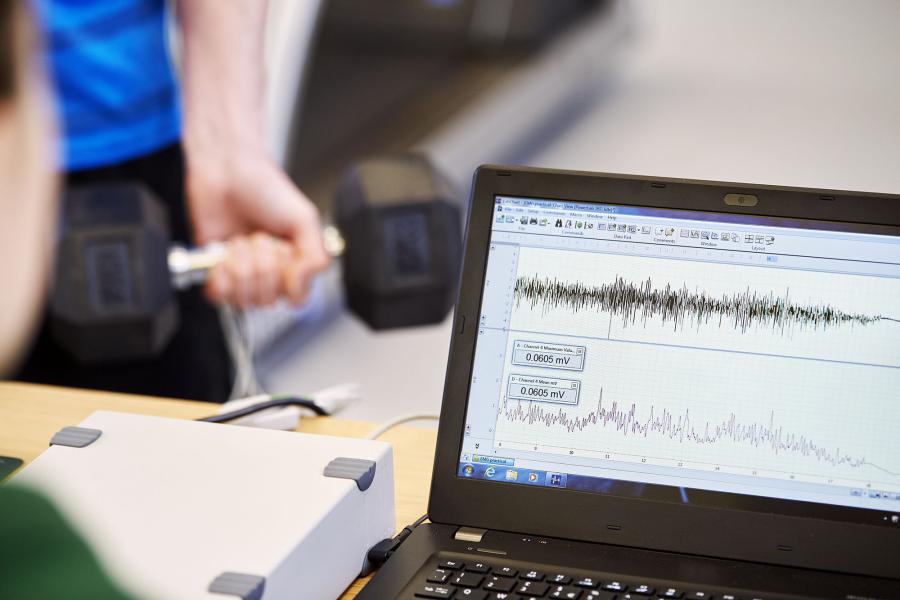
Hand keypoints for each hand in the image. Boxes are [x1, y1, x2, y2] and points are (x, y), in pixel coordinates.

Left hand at [186, 152, 329, 307]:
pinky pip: (219, 296)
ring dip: (240, 265)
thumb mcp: (305, 219)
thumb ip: (316, 257)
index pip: (296, 298)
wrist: (226, 171)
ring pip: (243, 298)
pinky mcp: (216, 271)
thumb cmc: (265, 188)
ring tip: (241, 240)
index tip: (285, 253)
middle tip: (260, 237)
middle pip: (268, 299)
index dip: (289, 281)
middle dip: (262, 265)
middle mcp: (270, 272)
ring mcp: (243, 273)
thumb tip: (301, 289)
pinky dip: (219, 275)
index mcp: (296, 263)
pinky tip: (223, 255)